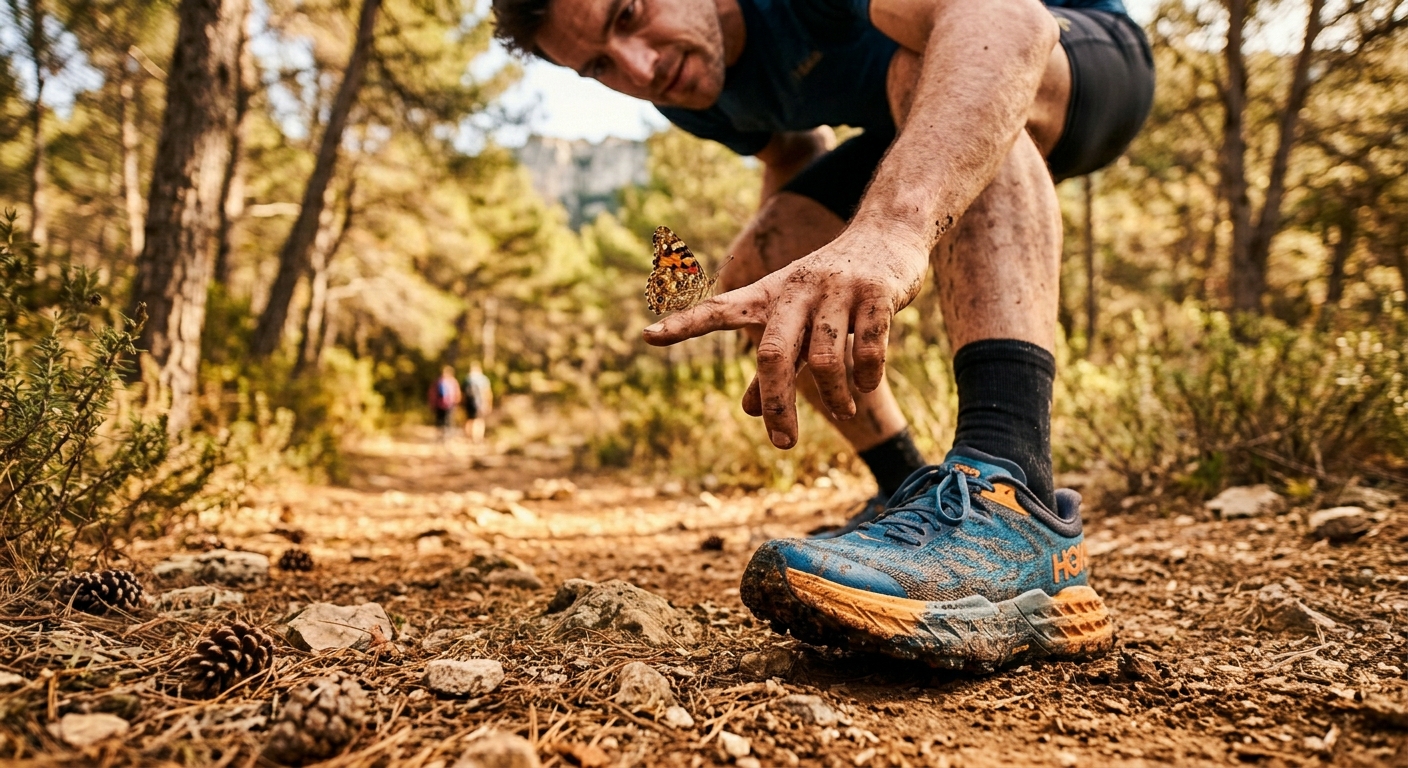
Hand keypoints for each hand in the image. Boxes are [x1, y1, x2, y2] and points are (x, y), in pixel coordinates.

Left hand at [643, 226, 928, 448]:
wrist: (887, 233)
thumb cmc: (830, 285)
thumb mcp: (796, 319)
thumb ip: (774, 363)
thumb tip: (750, 411)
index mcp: (769, 295)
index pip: (719, 310)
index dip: (684, 324)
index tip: (647, 336)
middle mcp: (796, 290)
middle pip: (772, 353)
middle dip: (778, 403)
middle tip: (782, 443)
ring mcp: (836, 290)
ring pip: (824, 356)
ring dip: (834, 394)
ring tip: (843, 411)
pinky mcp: (876, 294)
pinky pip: (867, 346)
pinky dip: (865, 375)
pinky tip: (864, 387)